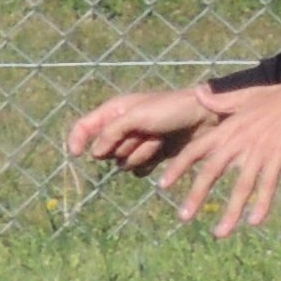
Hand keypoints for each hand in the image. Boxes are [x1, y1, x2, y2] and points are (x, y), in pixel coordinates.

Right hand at [67, 86, 208, 176]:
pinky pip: (137, 170)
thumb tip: (95, 153)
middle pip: (104, 150)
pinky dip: (148, 163)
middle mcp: (122, 128)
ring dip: (139, 153)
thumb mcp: (137, 115)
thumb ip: (112, 131)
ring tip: (158, 139)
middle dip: (122, 146)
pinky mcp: (150, 156)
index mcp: (115, 111)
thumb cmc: (170, 109)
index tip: (76, 154)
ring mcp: (136, 143)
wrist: (205, 118)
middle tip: (143, 133)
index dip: (76, 140)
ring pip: (122, 162)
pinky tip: (162, 151)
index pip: (84, 127)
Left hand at [157, 79, 280, 237]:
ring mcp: (259, 151)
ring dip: (230, 211)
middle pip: (212, 172)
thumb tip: (198, 91)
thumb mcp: (245, 95)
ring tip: (220, 233)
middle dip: (196, 195)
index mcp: (228, 129)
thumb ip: (220, 100)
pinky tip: (255, 222)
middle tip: (183, 217)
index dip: (178, 167)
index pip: (196, 150)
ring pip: (241, 186)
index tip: (162, 185)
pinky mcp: (279, 158)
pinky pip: (269, 185)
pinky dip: (262, 204)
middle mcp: (239, 142)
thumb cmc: (278, 97)